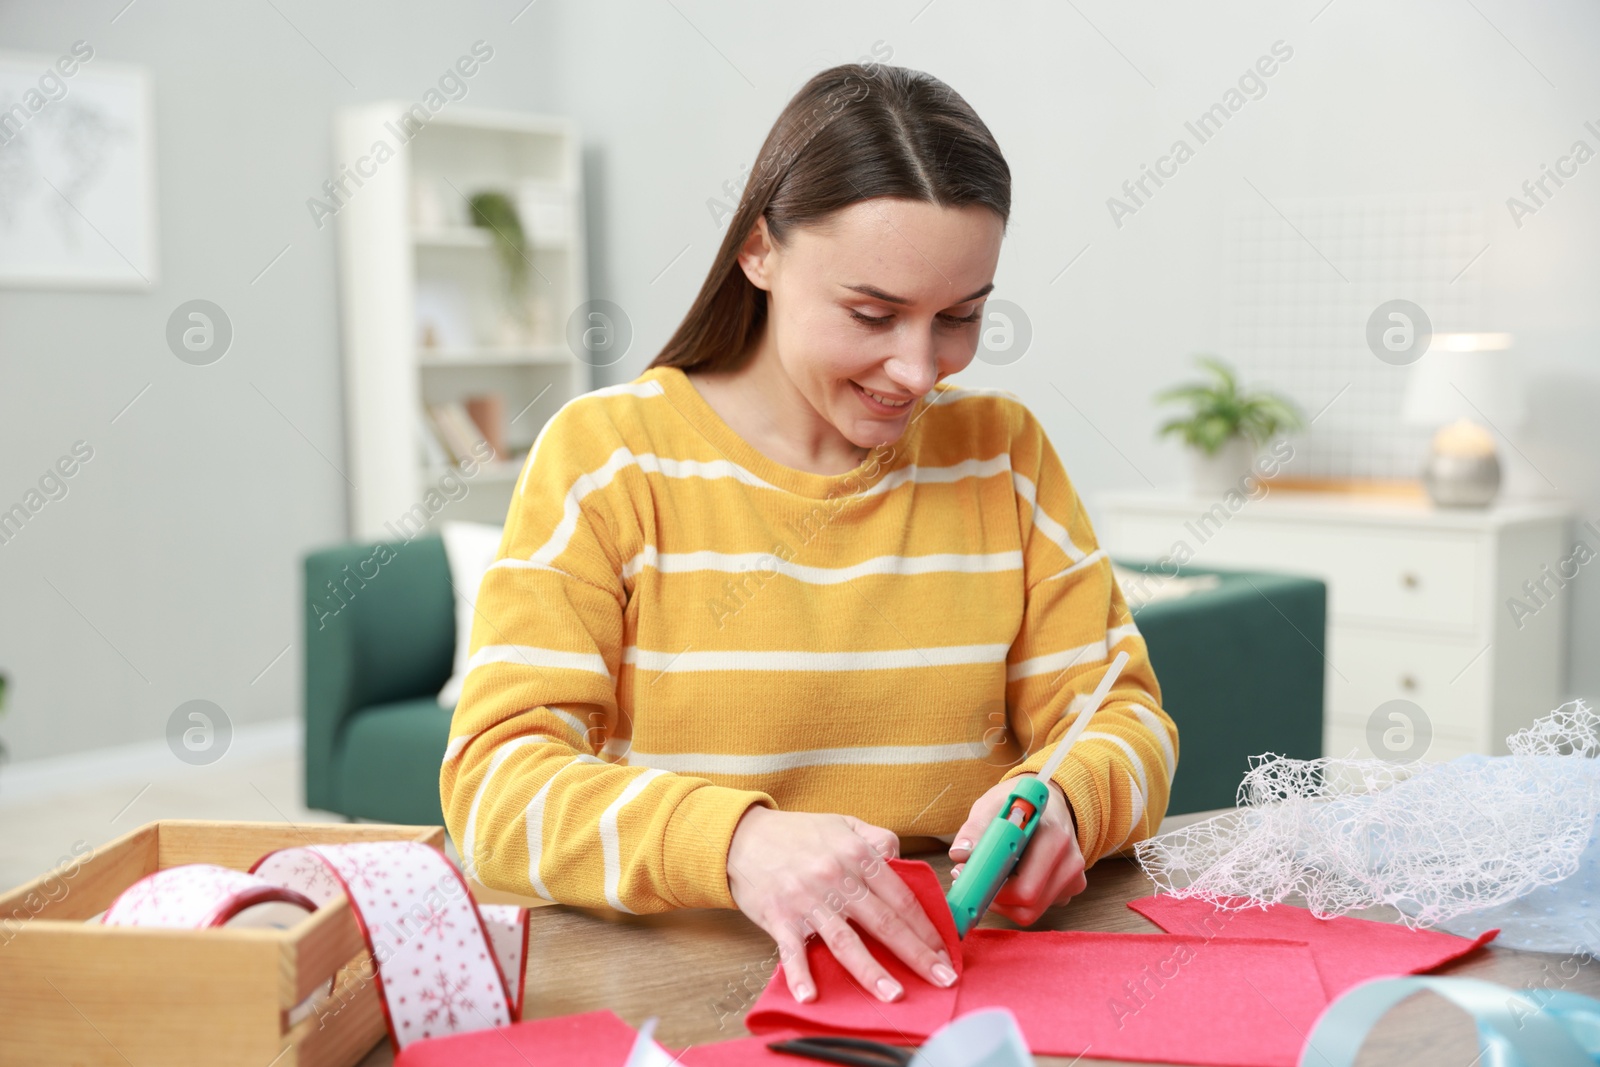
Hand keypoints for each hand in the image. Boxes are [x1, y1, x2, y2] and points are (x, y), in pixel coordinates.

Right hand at [727, 807, 956, 1003]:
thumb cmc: (796, 833)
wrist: (742, 836)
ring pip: (846, 941)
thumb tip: (903, 860)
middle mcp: (836, 877)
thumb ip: (877, 839)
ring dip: (871, 971)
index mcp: (856, 854)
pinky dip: (801, 974)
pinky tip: (812, 996)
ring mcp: (807, 900)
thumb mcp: (842, 823)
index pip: (901, 897)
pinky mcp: (779, 918)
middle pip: (884, 922)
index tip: (944, 950)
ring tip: (893, 994)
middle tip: (941, 978)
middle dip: (916, 954)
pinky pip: (793, 951)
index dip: (926, 926)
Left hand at [948, 778, 1086, 925]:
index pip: (1024, 886)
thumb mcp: (994, 805)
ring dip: (1002, 900)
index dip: (991, 887)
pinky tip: (1009, 877)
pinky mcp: (1070, 890)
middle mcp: (1069, 862)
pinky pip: (1036, 908)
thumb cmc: (1020, 805)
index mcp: (1054, 837)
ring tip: (989, 875)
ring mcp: (1073, 879)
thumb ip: (976, 828)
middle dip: (993, 896)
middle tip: (971, 877)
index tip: (964, 874)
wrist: (1050, 804)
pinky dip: (1015, 901)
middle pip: (1027, 904)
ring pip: (1029, 911)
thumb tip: (960, 854)